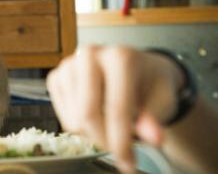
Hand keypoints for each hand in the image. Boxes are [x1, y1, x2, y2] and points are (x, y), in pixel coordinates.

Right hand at [46, 46, 183, 172]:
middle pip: (87, 115)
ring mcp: (69, 64)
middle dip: (104, 141)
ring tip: (111, 125)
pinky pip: (63, 117)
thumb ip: (155, 119)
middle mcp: (90, 54)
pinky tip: (96, 115)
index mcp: (120, 56)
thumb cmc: (150, 86)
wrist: (138, 69)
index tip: (128, 164)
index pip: (116, 108)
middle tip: (120, 152)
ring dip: (93, 134)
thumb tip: (154, 137)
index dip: (122, 142)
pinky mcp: (56, 76)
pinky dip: (80, 127)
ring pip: (74, 120)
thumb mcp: (162, 101)